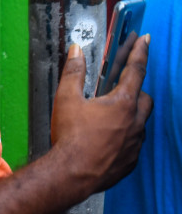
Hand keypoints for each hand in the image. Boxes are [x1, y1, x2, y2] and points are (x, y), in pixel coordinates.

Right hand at [50, 36, 153, 196]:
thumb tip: (76, 50)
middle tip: (119, 90)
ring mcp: (136, 143)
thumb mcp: (66, 99)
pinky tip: (107, 139)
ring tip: (110, 117)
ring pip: (142, 122)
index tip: (145, 39)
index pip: (136, 70)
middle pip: (145, 98)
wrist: (73, 173)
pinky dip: (125, 136)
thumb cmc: (70, 135)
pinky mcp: (131, 160)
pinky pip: (134, 142)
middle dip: (136, 90)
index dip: (140, 52)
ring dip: (131, 115)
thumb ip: (74, 73)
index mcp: (122, 103)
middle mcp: (135, 122)